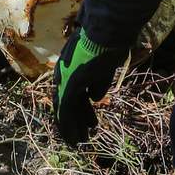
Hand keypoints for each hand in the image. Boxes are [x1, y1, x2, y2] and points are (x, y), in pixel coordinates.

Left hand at [53, 29, 122, 144]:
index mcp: (72, 69)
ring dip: (72, 128)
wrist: (108, 32)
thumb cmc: (110, 45)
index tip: (86, 123)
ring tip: (80, 142)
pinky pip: (66, 111)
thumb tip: (94, 97)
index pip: (73, 94)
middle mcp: (64, 74)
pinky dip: (68, 126)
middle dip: (75, 121)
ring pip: (65, 110)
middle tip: (81, 137)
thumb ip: (98, 83)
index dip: (79, 110)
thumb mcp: (104, 68)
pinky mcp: (69, 85)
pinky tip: (73, 138)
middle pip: (67, 103)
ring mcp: (65, 79)